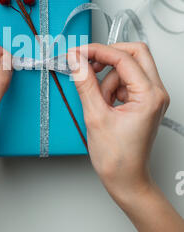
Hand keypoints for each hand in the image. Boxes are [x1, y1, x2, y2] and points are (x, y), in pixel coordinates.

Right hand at [68, 43, 169, 204]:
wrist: (126, 179)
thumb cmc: (118, 158)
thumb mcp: (95, 117)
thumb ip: (85, 84)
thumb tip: (77, 61)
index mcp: (149, 95)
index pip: (123, 58)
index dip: (97, 51)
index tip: (78, 53)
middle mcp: (155, 93)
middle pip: (135, 54)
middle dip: (108, 55)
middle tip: (87, 63)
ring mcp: (150, 96)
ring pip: (127, 68)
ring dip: (107, 78)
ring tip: (98, 103)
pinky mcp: (143, 101)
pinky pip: (125, 81)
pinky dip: (110, 87)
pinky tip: (103, 105)